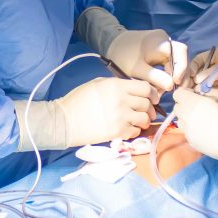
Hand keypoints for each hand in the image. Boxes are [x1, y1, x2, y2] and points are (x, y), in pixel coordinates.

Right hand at [16, 76, 154, 150]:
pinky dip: (134, 130)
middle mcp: (122, 101)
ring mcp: (121, 118)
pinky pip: (136, 131)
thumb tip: (134, 90)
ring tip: (138, 121)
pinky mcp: (118, 133)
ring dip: (143, 120)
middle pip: (147, 104)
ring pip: (144, 119)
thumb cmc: (78, 100)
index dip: (152, 93)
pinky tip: (127, 128)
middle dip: (150, 107)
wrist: (65, 121)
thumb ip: (118, 85)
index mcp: (116, 86)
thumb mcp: (98, 84)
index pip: (145, 87)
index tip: (153, 97)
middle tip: (146, 110)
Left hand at [105, 28, 188, 91]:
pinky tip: (163, 86)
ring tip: (167, 91)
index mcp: (161, 41)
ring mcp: (164, 44)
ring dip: (174, 76)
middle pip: (181, 58)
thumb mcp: (136, 69)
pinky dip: (169, 74)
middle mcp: (166, 40)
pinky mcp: (160, 51)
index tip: (175, 84)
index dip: (181, 68)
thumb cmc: (122, 55)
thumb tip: (171, 86)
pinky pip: (170, 62)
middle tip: (176, 91)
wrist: (111, 44)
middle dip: (180, 75)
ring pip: (176, 61)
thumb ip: (154, 77)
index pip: (180, 53)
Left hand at [172, 88, 217, 168]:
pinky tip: (207, 132)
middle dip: (185, 106)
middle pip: (177, 109)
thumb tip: (199, 93)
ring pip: (181, 122)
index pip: (178, 95)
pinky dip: (194, 131)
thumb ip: (208, 91)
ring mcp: (188, 132)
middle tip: (199, 108)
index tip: (194, 95)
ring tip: (203, 121)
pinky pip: (188, 134)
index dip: (185, 94)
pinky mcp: (192, 143)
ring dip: (188, 119)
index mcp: (192, 103)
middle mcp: (186, 117)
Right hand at [185, 46, 217, 97]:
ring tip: (193, 93)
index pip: (200, 59)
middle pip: (201, 71)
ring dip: (199, 86)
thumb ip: (211, 73)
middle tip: (187, 87)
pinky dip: (206, 92)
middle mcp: (217, 65)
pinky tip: (201, 96)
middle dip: (194, 78)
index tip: (189, 76)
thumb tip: (196, 80)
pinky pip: (212, 89)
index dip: (193, 67)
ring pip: (205, 81)